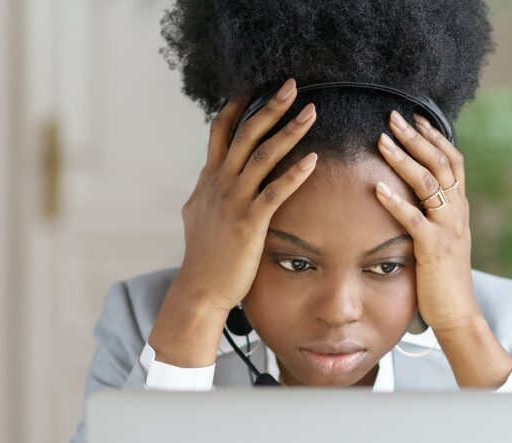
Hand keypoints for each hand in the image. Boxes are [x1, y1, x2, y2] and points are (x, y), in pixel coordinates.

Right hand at [174, 77, 318, 313]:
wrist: (200, 289)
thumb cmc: (204, 257)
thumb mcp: (198, 215)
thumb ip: (206, 192)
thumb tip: (207, 178)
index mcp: (209, 180)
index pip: (221, 132)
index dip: (239, 106)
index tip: (257, 86)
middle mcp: (219, 184)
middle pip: (245, 134)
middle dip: (269, 107)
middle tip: (292, 84)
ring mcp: (233, 202)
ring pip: (262, 156)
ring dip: (289, 131)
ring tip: (311, 112)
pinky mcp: (249, 223)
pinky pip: (274, 191)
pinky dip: (294, 173)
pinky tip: (313, 159)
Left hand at [373, 110, 511, 386]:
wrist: (457, 313)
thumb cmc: (442, 279)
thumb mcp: (441, 240)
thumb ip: (432, 216)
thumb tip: (414, 198)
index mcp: (459, 209)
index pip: (452, 161)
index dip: (435, 137)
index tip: (415, 118)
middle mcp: (457, 213)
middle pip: (441, 163)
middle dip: (416, 137)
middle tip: (392, 116)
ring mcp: (447, 229)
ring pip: (429, 183)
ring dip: (404, 159)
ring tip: (381, 140)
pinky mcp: (433, 248)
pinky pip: (414, 218)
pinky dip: (395, 200)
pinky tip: (376, 187)